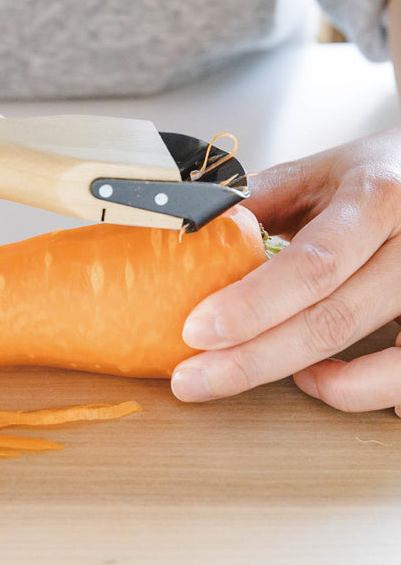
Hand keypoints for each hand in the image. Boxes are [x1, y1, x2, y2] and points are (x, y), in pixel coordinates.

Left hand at [171, 125, 400, 415]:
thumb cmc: (374, 177)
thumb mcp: (315, 173)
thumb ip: (255, 203)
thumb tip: (187, 235)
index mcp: (375, 200)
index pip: (312, 265)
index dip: (251, 307)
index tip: (195, 332)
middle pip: (332, 322)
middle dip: (250, 361)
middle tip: (191, 380)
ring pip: (376, 366)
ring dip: (302, 381)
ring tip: (242, 373)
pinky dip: (357, 391)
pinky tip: (315, 376)